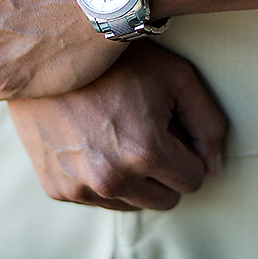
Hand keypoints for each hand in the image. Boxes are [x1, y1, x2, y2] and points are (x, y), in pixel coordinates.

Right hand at [7, 41, 226, 210]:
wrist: (44, 55)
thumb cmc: (113, 60)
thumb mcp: (176, 76)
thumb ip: (209, 124)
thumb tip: (213, 169)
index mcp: (144, 151)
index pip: (193, 180)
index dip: (185, 152)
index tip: (168, 129)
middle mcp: (111, 177)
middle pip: (164, 200)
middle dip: (161, 171)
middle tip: (139, 131)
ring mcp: (79, 185)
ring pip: (130, 203)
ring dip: (130, 179)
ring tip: (111, 134)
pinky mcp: (56, 187)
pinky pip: (95, 199)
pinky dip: (97, 178)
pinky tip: (86, 142)